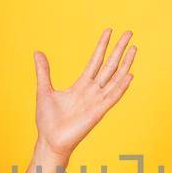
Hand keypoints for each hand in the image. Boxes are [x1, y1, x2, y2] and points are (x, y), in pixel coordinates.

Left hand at [33, 27, 137, 159]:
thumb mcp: (44, 90)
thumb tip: (38, 53)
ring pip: (115, 78)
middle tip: (129, 33)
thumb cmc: (48, 120)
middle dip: (119, 49)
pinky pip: (112, 97)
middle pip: (109, 66)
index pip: (95, 61)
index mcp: (81, 85)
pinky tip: (130, 75)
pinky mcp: (98, 112)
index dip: (102, 46)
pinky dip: (121, 86)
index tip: (109, 31)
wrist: (50, 141)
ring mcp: (97, 101)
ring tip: (134, 48)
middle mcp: (92, 91)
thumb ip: (44, 71)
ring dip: (125, 64)